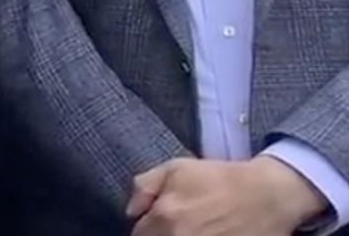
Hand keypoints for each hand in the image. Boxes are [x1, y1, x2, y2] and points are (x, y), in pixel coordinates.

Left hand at [128, 155, 327, 235]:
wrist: (266, 196)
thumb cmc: (218, 179)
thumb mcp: (175, 169)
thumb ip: (144, 187)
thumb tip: (131, 213)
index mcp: (165, 218)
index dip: (145, 231)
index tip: (153, 227)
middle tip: (171, 228)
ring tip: (189, 230)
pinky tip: (206, 235)